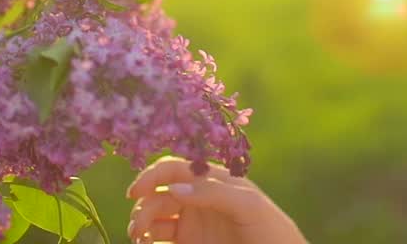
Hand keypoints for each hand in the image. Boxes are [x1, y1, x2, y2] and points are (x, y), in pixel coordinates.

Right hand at [125, 156, 307, 243]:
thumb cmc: (271, 228)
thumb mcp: (248, 205)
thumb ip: (213, 192)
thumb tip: (174, 188)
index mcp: (212, 180)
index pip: (174, 168)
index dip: (152, 175)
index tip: (135, 192)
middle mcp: (198, 197)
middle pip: (159, 193)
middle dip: (143, 206)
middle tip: (138, 228)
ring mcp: (193, 221)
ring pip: (155, 215)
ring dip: (141, 223)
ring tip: (139, 238)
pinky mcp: (189, 242)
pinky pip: (159, 237)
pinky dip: (147, 239)